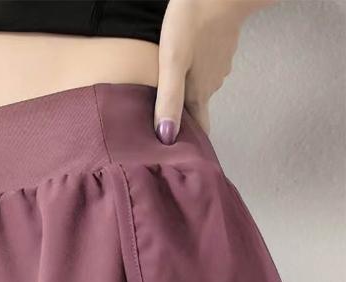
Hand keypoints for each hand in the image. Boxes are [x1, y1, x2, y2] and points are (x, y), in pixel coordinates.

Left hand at [154, 0, 263, 144]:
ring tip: (166, 102)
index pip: (198, 129)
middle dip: (181, 122)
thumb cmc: (193, 21)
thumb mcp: (173, 62)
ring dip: (185, 97)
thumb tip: (166, 138)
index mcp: (200, 93)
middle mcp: (212, 84)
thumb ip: (169, 99)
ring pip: (199, 89)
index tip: (179, 161)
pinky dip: (192, 75)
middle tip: (162, 133)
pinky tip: (181, 71)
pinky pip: (203, 69)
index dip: (187, 145)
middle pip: (195, 110)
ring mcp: (218, 67)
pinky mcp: (219, 50)